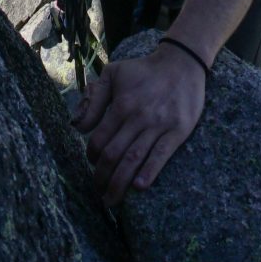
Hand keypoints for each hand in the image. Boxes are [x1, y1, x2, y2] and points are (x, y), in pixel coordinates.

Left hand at [74, 45, 205, 203]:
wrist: (182, 62)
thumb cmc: (144, 70)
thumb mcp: (113, 74)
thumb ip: (94, 99)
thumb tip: (79, 126)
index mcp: (121, 105)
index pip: (99, 140)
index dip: (91, 157)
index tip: (92, 164)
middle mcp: (138, 117)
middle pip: (114, 155)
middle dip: (102, 178)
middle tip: (98, 192)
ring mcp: (159, 125)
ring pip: (134, 159)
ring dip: (119, 183)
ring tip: (112, 199)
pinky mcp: (178, 130)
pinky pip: (160, 155)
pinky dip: (149, 172)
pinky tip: (139, 186)